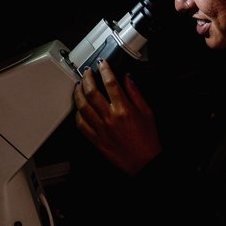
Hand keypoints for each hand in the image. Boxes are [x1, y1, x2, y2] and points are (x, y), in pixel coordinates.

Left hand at [73, 59, 161, 175]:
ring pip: (83, 106)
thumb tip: (127, 79)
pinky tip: (78, 107)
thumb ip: (135, 93)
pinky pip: (81, 124)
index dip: (105, 70)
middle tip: (87, 71)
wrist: (143, 162)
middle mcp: (110, 118)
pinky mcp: (95, 139)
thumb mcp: (147, 112)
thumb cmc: (147, 140)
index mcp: (124, 110)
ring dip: (78, 93)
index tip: (102, 64)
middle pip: (92, 92)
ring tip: (79, 85)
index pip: (110, 83)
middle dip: (87, 78)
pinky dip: (77, 113)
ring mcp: (100, 129)